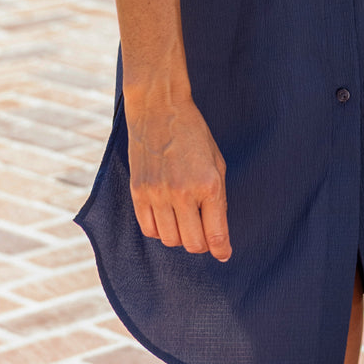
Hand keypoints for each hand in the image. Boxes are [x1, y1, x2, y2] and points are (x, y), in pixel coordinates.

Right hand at [125, 90, 230, 260]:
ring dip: (180, 237)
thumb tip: (219, 235)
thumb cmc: (193, 134)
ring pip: (170, 240)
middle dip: (202, 244)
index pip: (216, 235)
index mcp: (209, 185)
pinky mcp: (139, 191)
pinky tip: (167, 217)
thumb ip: (219, 199)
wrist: (159, 109)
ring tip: (184, 221)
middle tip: (204, 234)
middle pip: (192, 243)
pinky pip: (149, 229)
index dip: (222, 251)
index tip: (224, 254)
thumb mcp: (217, 162)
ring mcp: (158, 193)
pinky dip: (160, 230)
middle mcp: (183, 193)